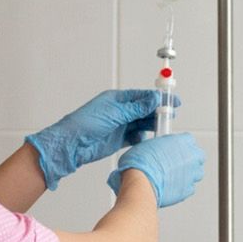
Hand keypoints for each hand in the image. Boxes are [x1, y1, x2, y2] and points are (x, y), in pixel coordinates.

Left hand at [26, 89, 173, 189]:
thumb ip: (136, 108)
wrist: (72, 145)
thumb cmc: (86, 124)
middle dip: (157, 112)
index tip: (171, 100)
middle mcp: (119, 111)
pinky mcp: (118, 139)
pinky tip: (149, 139)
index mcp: (117, 100)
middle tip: (171, 114)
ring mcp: (119, 125)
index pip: (141, 96)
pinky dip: (143, 138)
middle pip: (143, 110)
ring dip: (151, 125)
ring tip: (163, 127)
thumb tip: (154, 99)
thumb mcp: (115, 113)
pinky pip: (135, 137)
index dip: (157, 98)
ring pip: (141, 124)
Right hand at [107, 133, 205, 207]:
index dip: (180, 145)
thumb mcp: (147, 145)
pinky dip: (183, 187)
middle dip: (189, 158)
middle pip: (198, 155)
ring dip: (188, 173)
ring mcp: (191, 174)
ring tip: (174, 175)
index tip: (174, 149)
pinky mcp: (188, 189)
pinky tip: (171, 186)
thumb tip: (159, 150)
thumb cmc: (140, 165)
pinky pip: (190, 187)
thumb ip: (160, 146)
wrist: (141, 184)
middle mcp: (190, 156)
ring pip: (197, 172)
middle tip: (176, 162)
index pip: (189, 139)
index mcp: (181, 141)